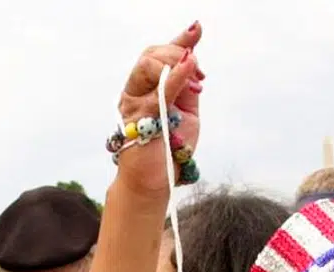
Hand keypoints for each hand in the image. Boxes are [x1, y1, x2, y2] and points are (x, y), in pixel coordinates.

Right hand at [115, 23, 202, 196]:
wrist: (158, 180)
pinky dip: (175, 78)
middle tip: (198, 69)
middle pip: (151, 55)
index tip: (197, 29)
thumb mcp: (187, 112)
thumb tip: (192, 61)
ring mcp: (134, 103)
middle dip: (177, 53)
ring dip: (175, 63)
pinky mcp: (139, 118)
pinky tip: (190, 69)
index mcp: (147, 87)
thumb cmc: (171, 148)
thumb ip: (187, 88)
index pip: (158, 55)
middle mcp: (136, 91)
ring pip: (148, 66)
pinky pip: (158, 93)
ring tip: (195, 73)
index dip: (179, 40)